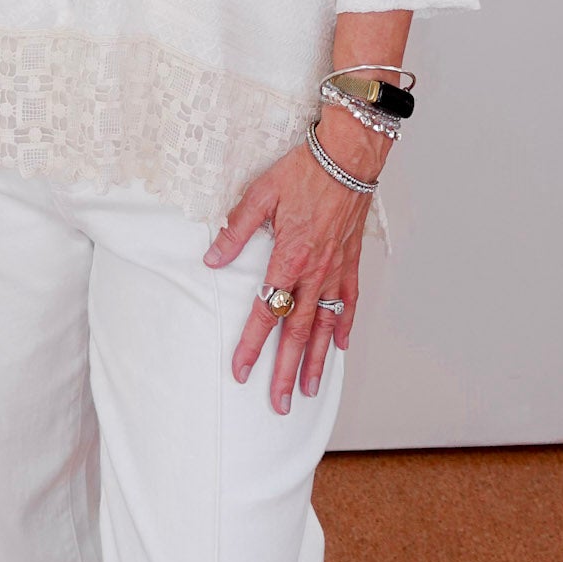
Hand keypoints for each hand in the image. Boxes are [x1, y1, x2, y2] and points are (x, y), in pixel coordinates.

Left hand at [202, 132, 376, 413]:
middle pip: (297, 332)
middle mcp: (313, 272)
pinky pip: (349, 303)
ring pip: (324, 326)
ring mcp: (335, 270)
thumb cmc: (303, 171)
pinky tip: (341, 346)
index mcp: (287, 258)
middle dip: (287, 371)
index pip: (265, 312)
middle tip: (280, 403)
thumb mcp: (260, 193)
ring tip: (310, 390)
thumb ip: (236, 229)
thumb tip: (212, 259)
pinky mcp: (351, 262)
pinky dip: (345, 326)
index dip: (252, 344)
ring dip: (317, 361)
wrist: (347, 158)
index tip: (241, 371)